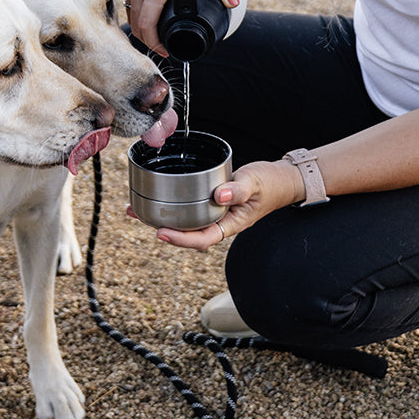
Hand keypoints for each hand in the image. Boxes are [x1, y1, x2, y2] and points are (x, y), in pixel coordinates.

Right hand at [122, 0, 175, 55]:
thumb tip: (233, 1)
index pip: (147, 24)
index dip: (155, 43)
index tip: (166, 50)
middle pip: (137, 24)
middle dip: (149, 39)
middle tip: (163, 47)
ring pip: (131, 11)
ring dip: (141, 26)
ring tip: (156, 33)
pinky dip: (136, 10)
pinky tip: (147, 10)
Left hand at [131, 160, 299, 250]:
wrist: (282, 180)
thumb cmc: (272, 183)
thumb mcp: (256, 182)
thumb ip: (239, 189)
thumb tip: (220, 195)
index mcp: (230, 224)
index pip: (202, 239)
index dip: (180, 239)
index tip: (161, 231)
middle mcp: (220, 221)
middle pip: (187, 233)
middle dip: (161, 228)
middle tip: (136, 215)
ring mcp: (215, 213)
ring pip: (185, 221)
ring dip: (162, 216)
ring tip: (136, 208)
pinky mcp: (211, 202)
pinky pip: (189, 208)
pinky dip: (173, 204)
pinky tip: (158, 196)